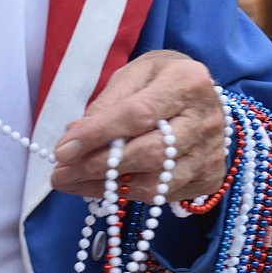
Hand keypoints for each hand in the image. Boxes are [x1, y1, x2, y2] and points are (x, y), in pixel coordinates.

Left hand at [51, 50, 224, 202]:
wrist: (201, 97)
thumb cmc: (160, 81)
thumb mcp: (132, 76)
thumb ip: (105, 105)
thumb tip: (73, 138)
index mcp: (187, 82)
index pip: (138, 114)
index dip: (97, 135)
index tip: (62, 151)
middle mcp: (206, 120)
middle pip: (149, 154)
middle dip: (98, 167)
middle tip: (60, 175)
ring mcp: (211, 153)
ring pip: (155, 183)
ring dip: (106, 188)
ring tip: (73, 184)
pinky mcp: (209, 178)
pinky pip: (161, 196)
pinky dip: (126, 194)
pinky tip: (102, 188)